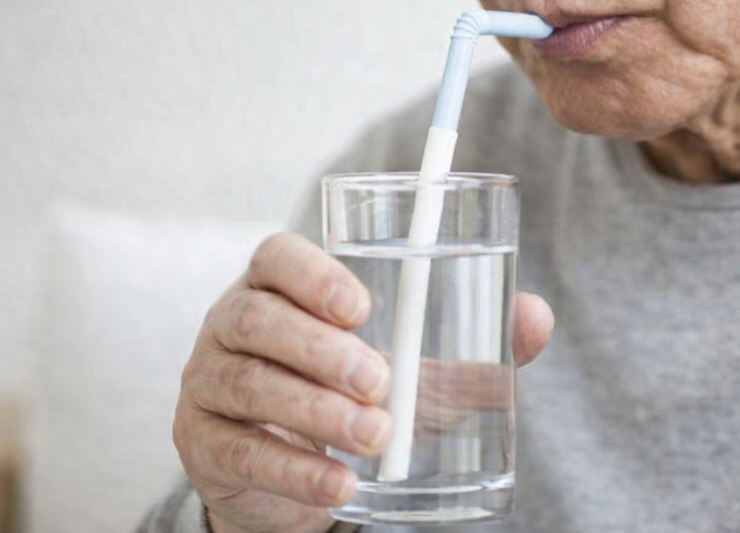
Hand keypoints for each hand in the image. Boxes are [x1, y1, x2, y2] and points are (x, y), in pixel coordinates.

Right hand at [173, 232, 553, 532]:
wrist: (291, 471)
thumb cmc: (352, 394)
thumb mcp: (409, 368)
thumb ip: (468, 347)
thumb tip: (536, 319)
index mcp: (276, 286)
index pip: (276, 256)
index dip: (313, 273)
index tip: (362, 305)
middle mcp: (230, 324)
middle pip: (257, 319)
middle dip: (322, 350)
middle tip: (382, 382)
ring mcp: (206, 383)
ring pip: (248, 384)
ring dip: (315, 412)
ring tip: (374, 436)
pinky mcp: (203, 444)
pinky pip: (243, 451)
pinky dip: (296, 470)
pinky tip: (341, 483)